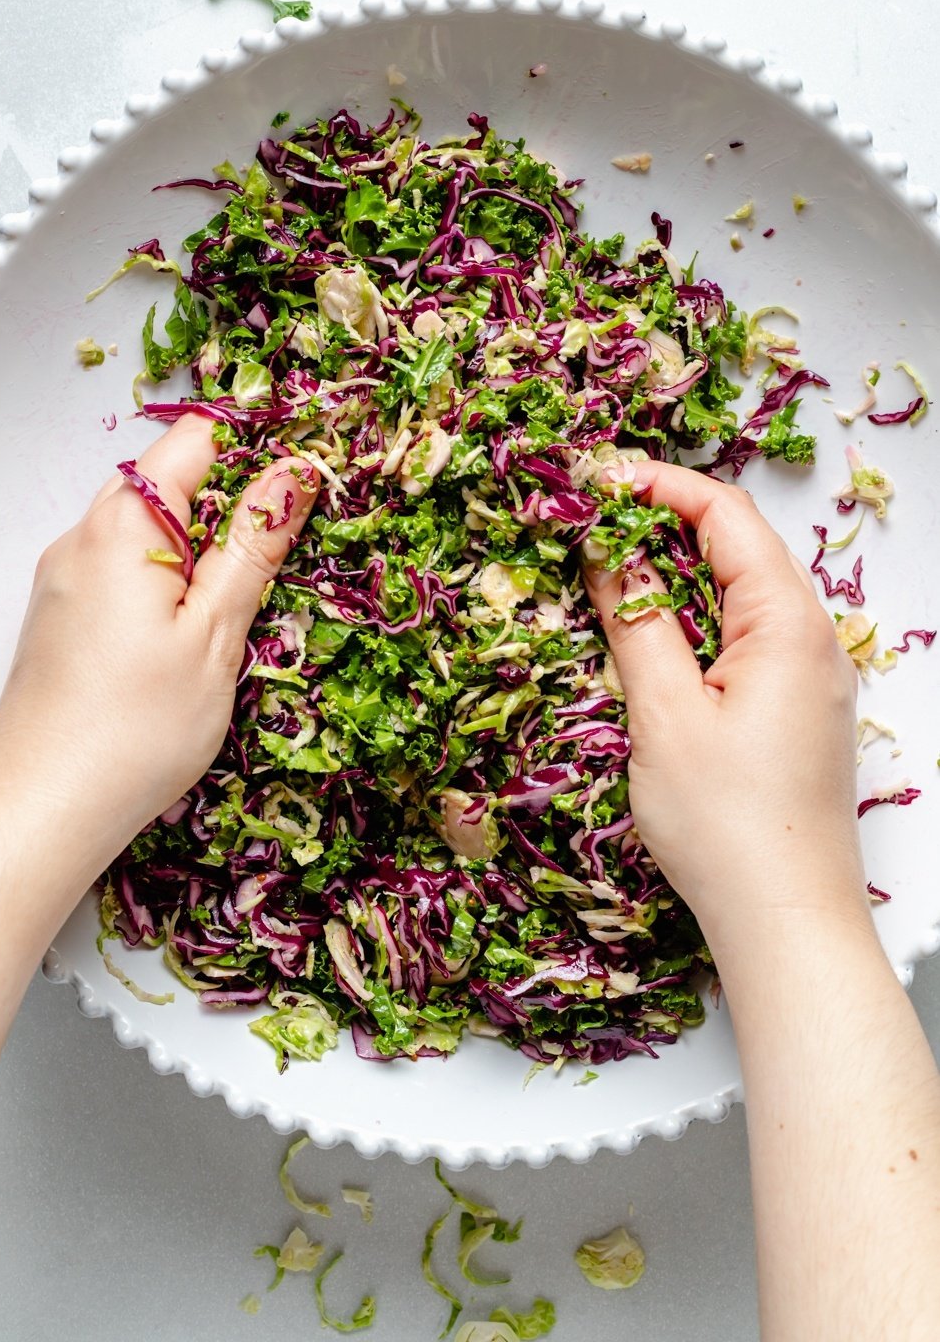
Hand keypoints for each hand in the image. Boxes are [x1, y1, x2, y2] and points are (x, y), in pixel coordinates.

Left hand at [0, 415, 317, 854]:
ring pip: (144, 532)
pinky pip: (118, 572)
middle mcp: (81, 536)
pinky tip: (184, 641)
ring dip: (196, 554)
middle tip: (280, 560)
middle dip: (229, 507)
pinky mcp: (57, 617)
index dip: (254, 452)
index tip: (302, 488)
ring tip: (233, 613)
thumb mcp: (217, 633)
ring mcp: (62, 578)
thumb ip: (254, 546)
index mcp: (123, 524)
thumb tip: (293, 474)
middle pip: (167, 483)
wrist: (40, 811)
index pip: (194, 441)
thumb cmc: (134, 730)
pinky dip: (161, 586)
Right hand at [585, 459, 865, 954]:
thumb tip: (605, 552)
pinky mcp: (796, 710)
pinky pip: (746, 634)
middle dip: (662, 520)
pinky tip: (648, 634)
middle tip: (589, 519)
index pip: (726, 514)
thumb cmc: (728, 827)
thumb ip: (633, 622)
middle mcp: (813, 638)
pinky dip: (694, 616)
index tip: (594, 479)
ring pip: (740, 590)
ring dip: (674, 570)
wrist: (788, 924)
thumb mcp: (663, 715)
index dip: (657, 484)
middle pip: (738, 544)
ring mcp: (809, 676)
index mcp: (788, 623)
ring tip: (605, 568)